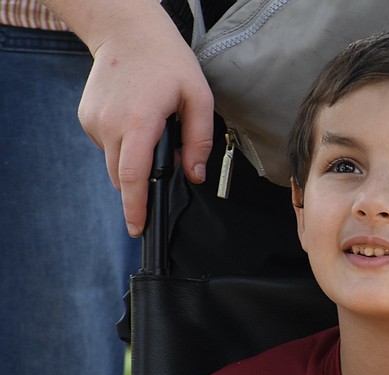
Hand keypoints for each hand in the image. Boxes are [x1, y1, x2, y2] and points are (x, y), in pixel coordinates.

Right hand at [78, 3, 213, 235]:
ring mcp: (94, 121)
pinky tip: (136, 120)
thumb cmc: (168, 62)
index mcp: (139, 122)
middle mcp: (111, 124)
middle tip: (164, 162)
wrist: (127, 31)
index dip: (136, 207)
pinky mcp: (86, 117)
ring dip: (134, 162)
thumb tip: (195, 176)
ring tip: (152, 130)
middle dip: (142, 185)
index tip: (137, 228)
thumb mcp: (199, 97)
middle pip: (123, 177)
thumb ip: (200, 141)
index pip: (134, 177)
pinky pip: (107, 146)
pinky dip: (124, 145)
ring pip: (115, 163)